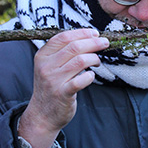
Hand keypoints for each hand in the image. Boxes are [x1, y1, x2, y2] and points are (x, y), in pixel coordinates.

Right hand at [18, 28, 108, 147]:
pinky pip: (81, 80)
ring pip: (80, 61)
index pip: (63, 37)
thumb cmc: (51, 86)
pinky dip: (90, 76)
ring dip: (94, 58)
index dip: (82, 33)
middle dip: (93, 42)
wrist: (42, 115)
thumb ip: (63, 52)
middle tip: (105, 43)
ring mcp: (53, 80)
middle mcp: (46, 66)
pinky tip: (91, 75)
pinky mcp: (62, 94)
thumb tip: (89, 38)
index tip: (95, 33)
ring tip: (97, 62)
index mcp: (42, 55)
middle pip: (74, 47)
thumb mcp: (50, 66)